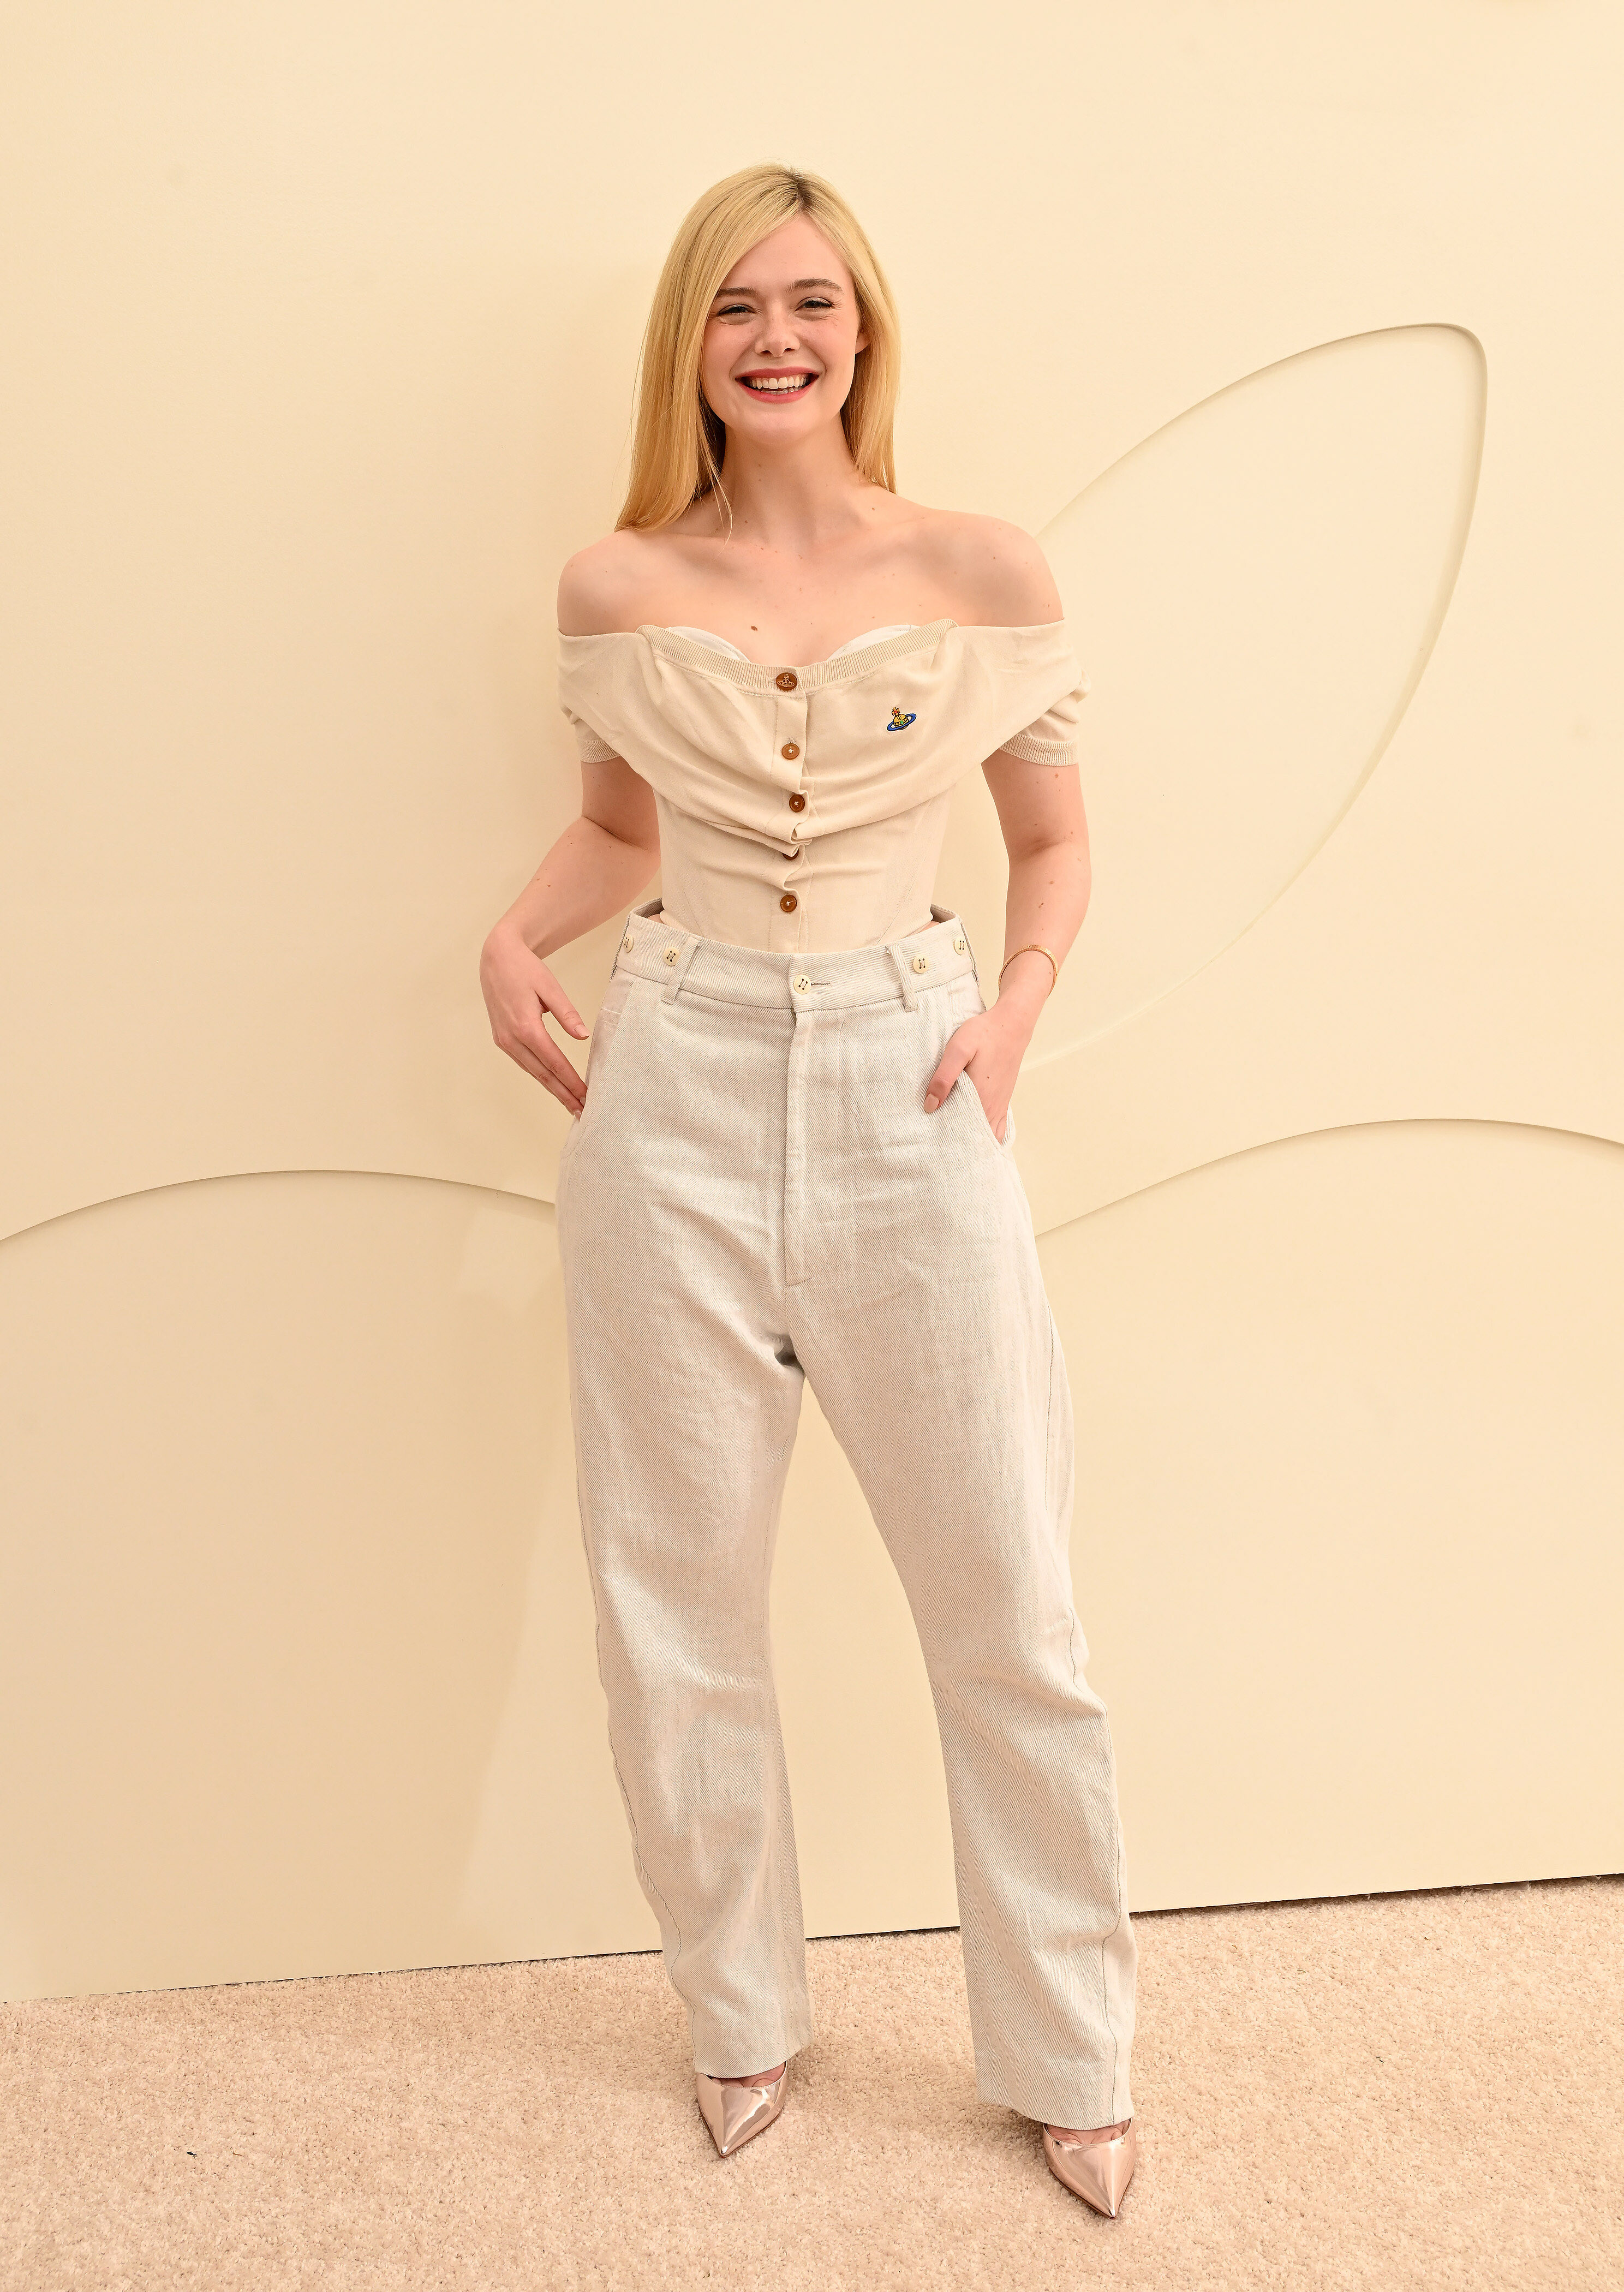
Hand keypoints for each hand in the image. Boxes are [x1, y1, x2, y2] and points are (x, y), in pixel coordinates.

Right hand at [480, 926, 588, 1114]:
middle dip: (564, 1094)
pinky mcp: (502, 1039)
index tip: (587, 1095)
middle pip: (542, 1074)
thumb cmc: (525, 969)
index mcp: (526, 1026)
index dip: (571, 1081)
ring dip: (552, 1089)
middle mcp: (512, 1038)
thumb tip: (583, 1037)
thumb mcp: (550, 987)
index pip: (554, 1062)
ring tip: (571, 1104)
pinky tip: (552, 1085)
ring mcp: (504, 1041)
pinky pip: (524, 1063)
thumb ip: (567, 1014)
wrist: (496, 958)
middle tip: (583, 1111)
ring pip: (532, 1072)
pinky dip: (540, 1076)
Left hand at [923, 990, 1039, 1145]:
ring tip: (953, 1145)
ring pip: (987, 1135)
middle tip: (937, 1149)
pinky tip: (974, 1136)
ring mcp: (1000, 1105)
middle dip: (957, 1145)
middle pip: (974, 1138)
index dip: (947, 1141)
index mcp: (979, 1097)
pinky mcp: (1003, 1100)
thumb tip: (930, 1107)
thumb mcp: (957, 1049)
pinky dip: (986, 1136)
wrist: (1012, 1024)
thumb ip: (943, 1077)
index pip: (961, 1132)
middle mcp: (992, 1106)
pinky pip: (997, 1128)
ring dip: (971, 1141)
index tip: (931, 1145)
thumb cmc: (983, 1034)